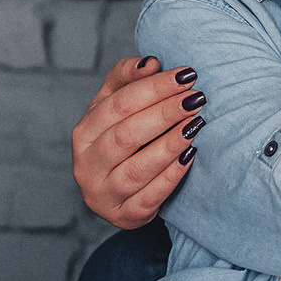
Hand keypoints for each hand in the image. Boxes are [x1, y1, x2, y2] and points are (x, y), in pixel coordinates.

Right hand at [71, 55, 206, 228]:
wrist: (120, 187)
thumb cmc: (123, 134)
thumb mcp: (116, 102)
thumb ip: (128, 77)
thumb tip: (150, 63)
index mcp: (84, 131)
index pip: (118, 104)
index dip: (154, 88)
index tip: (187, 75)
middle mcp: (86, 164)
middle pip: (127, 135)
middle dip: (165, 113)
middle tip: (196, 98)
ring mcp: (102, 194)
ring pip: (137, 169)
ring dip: (169, 145)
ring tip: (196, 125)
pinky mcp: (122, 217)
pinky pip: (149, 197)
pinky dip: (171, 177)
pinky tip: (190, 157)